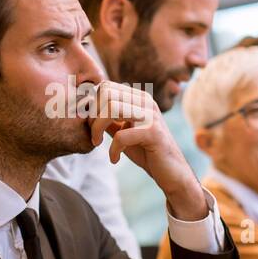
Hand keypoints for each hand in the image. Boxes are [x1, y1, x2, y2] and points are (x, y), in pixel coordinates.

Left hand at [87, 80, 204, 220]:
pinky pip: (121, 135)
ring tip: (98, 144)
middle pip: (106, 93)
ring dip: (97, 129)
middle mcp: (145, 101)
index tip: (92, 126)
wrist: (171, 172)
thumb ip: (108, 119)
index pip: (105, 86)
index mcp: (138, 97)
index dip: (92, 105)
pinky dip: (113, 150)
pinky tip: (114, 159)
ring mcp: (151, 115)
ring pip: (111, 108)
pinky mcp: (153, 132)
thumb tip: (86, 110)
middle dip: (93, 116)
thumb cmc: (146, 151)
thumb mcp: (122, 131)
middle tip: (94, 136)